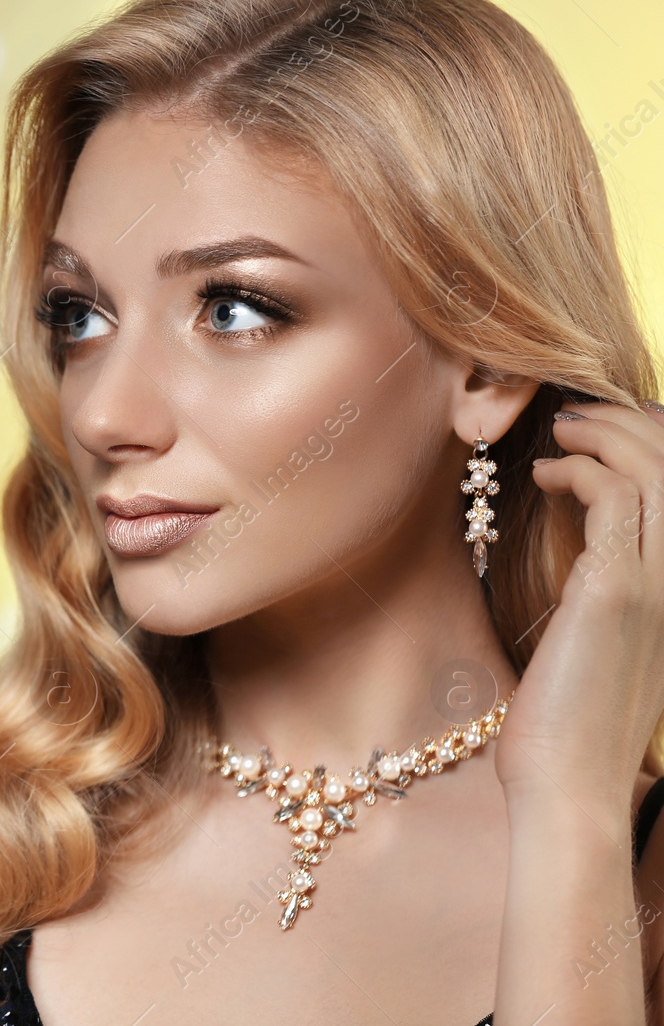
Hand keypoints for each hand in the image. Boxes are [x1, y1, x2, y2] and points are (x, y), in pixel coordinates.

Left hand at [493, 399, 663, 821]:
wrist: (569, 784)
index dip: (660, 444)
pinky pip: (613, 498)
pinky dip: (581, 471)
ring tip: (560, 432)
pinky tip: (546, 475)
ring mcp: (663, 584)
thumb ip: (611, 587)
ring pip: (654, 472)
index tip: (610, 427)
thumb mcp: (606, 640)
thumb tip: (586, 533)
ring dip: (605, 436)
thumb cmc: (575, 719)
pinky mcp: (620, 590)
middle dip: (632, 426)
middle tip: (577, 415)